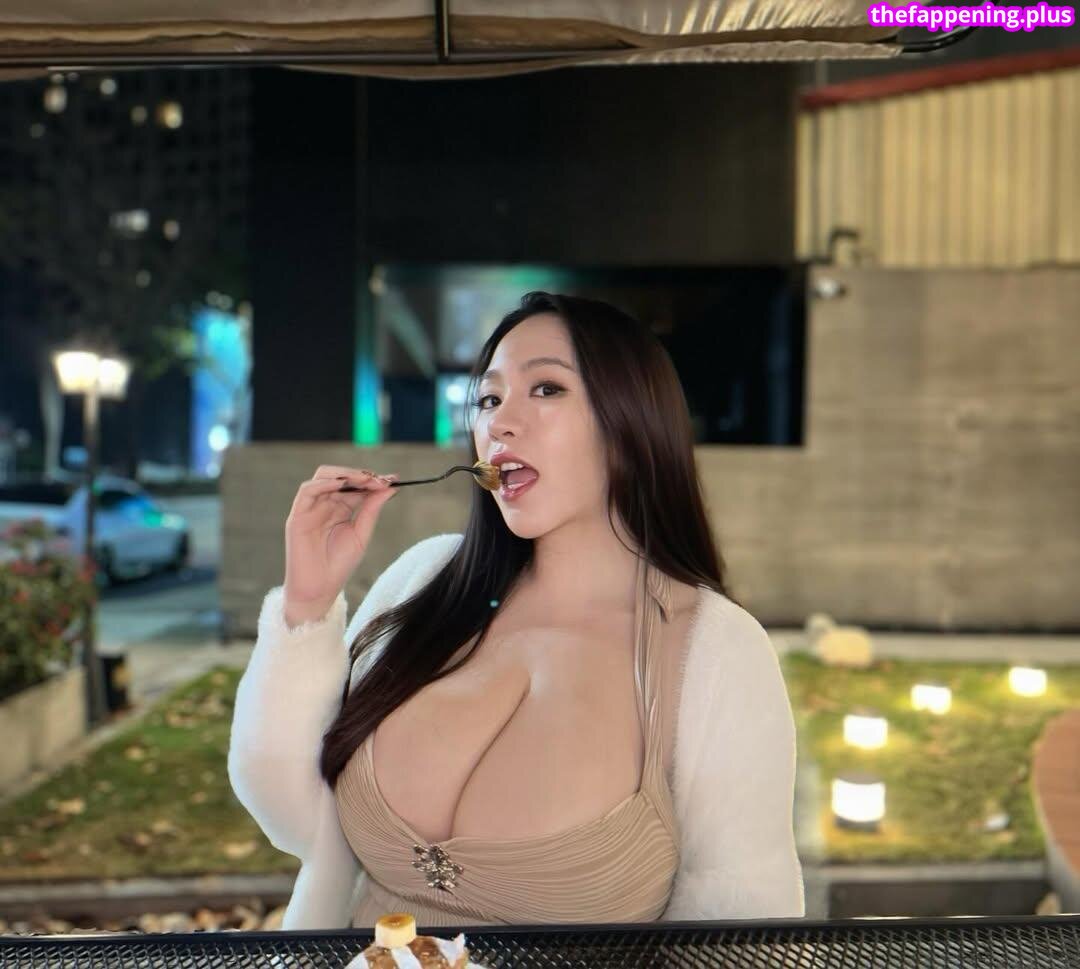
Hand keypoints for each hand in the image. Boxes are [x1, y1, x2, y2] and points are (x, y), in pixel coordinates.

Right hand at [282, 465, 398, 622]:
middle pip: (340, 476)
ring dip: (345, 475)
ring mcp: (310, 508)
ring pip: (323, 477)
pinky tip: (343, 484)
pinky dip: (325, 483)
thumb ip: (372, 509)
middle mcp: (324, 504)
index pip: (356, 485)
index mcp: (340, 508)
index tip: (393, 478)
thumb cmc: (339, 565)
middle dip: (361, 475)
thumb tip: (390, 487)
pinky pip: (307, 491)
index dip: (373, 480)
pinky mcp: (297, 515)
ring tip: (365, 480)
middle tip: (380, 479)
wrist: (319, 589)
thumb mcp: (361, 533)